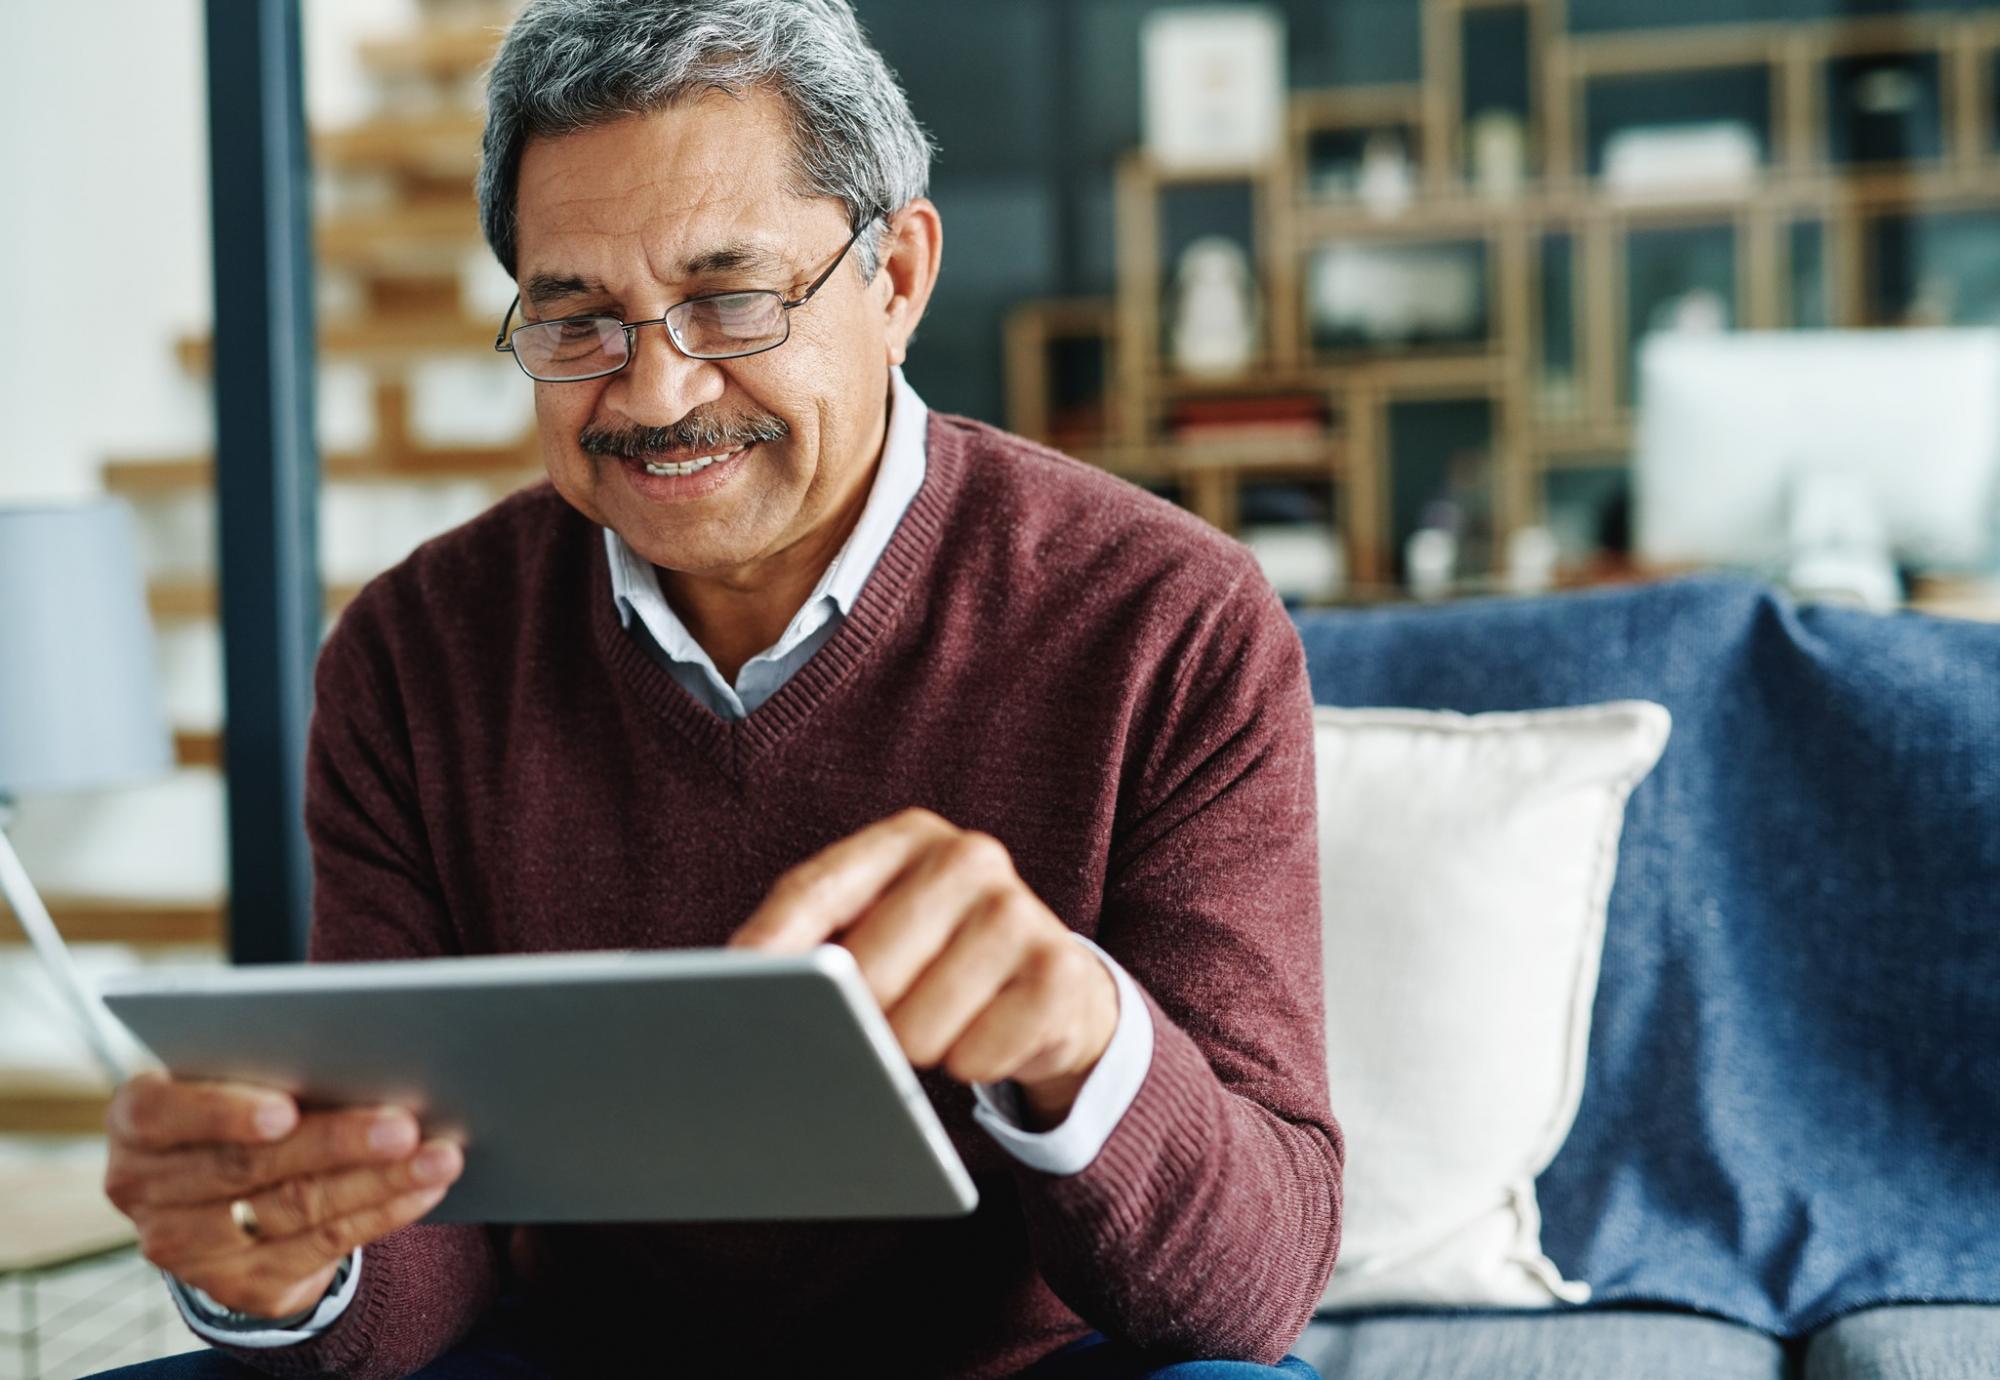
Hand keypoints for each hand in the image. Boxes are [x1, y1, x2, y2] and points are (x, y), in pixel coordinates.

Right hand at [104, 1071, 463, 1320]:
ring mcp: (189, 1247)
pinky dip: (383, 1212)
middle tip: (405, 1125)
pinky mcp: (241, 1285)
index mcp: (137, 1121)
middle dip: (336, 1144)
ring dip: (379, 1181)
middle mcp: (146, 1189)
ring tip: (440, 1155)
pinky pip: (321, 1246)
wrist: (226, 1190)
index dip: (223, 1113)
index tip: (285, 1108)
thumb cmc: (244, 1098)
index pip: (164, 1114)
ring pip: (294, 1209)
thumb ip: (271, 1060)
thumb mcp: (237, 1074)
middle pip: (248, 1167)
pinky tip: (425, 1188)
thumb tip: (367, 1047)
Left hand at [729, 808, 1117, 1126]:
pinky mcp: (1061, 974)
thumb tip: (742, 981)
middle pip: (864, 972)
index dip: (770, 944)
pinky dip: (969, 1064)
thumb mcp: (873, 928)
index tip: (733, 987)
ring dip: (918, 1047)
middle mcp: (969, 858)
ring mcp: (1021, 911)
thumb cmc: (935, 957)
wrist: (1055, 988)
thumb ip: (811, 940)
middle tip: (882, 1016)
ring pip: (917, 1028)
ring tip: (939, 1021)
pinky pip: (976, 1056)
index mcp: (907, 838)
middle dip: (860, 1017)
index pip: (816, 890)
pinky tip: (986, 1034)